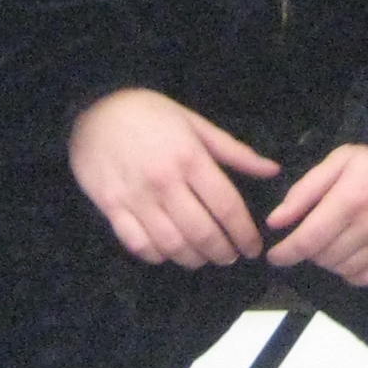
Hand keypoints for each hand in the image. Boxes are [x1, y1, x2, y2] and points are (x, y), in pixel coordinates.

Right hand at [68, 88, 280, 267]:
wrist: (95, 108)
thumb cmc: (150, 113)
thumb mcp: (196, 123)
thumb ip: (234, 151)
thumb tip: (272, 169)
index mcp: (191, 159)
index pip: (226, 206)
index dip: (244, 233)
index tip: (252, 247)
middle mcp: (165, 182)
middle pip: (202, 232)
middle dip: (222, 252)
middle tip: (231, 257)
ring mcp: (136, 198)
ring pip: (172, 245)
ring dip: (193, 259)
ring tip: (203, 258)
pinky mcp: (111, 208)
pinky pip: (138, 244)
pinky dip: (157, 256)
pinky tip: (168, 252)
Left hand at [266, 144, 367, 285]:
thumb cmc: (365, 167)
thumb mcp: (333, 164)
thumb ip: (302, 193)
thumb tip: (276, 222)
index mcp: (352, 196)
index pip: (310, 238)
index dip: (286, 252)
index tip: (274, 256)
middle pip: (324, 257)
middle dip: (309, 251)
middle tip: (312, 236)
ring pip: (343, 270)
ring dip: (330, 261)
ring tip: (332, 241)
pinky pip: (366, 278)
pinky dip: (352, 272)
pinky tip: (350, 253)